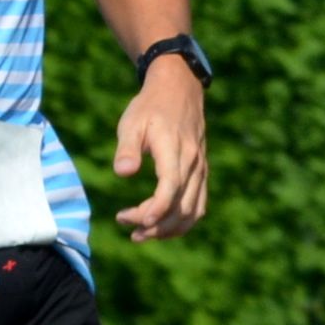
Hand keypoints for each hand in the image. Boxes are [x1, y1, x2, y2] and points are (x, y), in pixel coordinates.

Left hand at [111, 55, 209, 240]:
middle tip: (128, 228)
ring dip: (169, 229)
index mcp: (174, 148)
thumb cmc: (150, 107)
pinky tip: (161, 226)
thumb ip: (127, 148)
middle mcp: (193, 162)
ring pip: (192, 211)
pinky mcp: (202, 173)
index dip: (155, 209)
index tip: (133, 221)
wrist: (179, 89)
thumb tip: (123, 173)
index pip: (170, 187)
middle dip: (154, 225)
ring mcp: (201, 169)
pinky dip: (182, 222)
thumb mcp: (131, 122)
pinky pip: (198, 205)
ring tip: (141, 234)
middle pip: (181, 206)